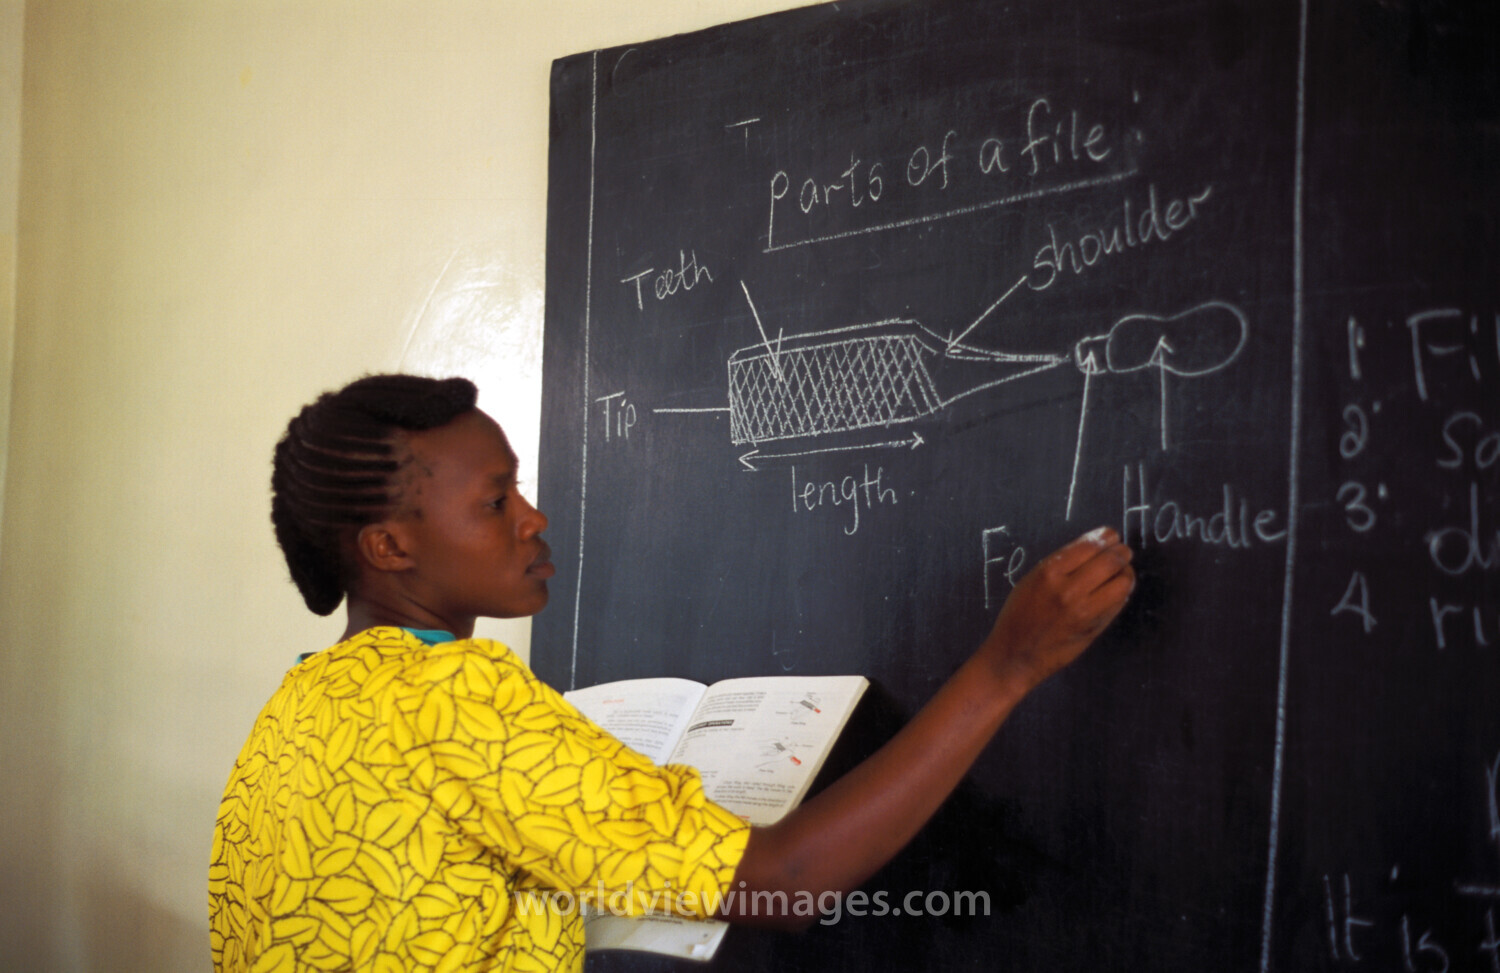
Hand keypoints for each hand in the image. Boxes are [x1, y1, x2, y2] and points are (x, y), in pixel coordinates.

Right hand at [980, 527, 1133, 689]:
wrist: (1014, 655)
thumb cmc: (1019, 616)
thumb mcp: (1031, 580)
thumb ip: (1062, 565)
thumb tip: (1095, 548)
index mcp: (1048, 572)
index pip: (1089, 545)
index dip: (1105, 537)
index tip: (1110, 536)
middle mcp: (1068, 590)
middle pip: (1110, 561)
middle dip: (1121, 552)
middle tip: (1123, 551)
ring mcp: (1084, 611)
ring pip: (1122, 582)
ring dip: (1126, 572)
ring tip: (1122, 571)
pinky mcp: (1094, 627)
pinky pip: (1118, 603)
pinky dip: (1121, 592)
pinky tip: (1115, 590)